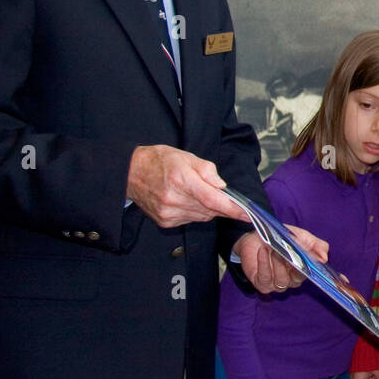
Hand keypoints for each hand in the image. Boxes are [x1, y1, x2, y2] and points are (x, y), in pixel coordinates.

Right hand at [126, 145, 248, 227]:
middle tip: (222, 196)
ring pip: (201, 217)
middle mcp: (174, 200)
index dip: (232, 209)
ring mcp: (168, 213)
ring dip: (207, 208)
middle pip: (209, 210)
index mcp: (182, 180)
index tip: (247, 215)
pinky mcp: (165, 222)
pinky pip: (189, 220)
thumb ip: (207, 170)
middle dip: (221, 205)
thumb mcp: (186, 156)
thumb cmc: (160, 161)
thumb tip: (222, 186)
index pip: (213, 200)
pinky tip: (186, 200)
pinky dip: (195, 212)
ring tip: (196, 193)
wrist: (131, 173)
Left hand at [232, 225, 328, 294]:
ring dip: (276, 261)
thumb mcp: (302, 236)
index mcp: (305, 270)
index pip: (320, 278)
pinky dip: (264, 263)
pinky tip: (263, 251)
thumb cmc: (281, 238)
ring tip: (271, 247)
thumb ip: (315, 245)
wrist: (256, 236)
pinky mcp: (262, 284)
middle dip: (292, 263)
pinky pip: (265, 278)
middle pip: (298, 278)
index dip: (330, 280)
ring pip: (281, 280)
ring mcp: (277, 285)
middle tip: (287, 248)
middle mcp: (292, 281)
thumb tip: (324, 258)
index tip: (342, 280)